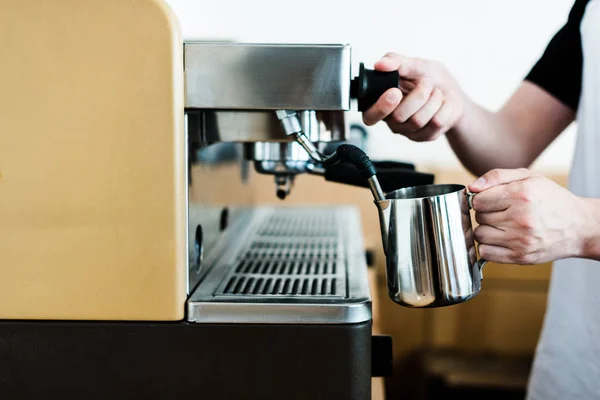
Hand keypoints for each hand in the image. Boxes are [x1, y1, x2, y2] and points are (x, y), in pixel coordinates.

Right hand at [362, 52, 465, 141]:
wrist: (452, 91)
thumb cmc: (429, 78)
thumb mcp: (415, 64)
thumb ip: (397, 62)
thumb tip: (380, 64)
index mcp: (382, 103)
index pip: (370, 116)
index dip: (381, 107)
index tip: (395, 92)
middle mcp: (392, 120)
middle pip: (398, 117)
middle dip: (418, 95)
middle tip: (426, 82)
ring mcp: (408, 131)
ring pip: (418, 121)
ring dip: (434, 99)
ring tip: (436, 91)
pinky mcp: (426, 136)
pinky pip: (436, 123)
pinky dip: (445, 106)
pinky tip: (443, 102)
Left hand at [468, 168, 589, 264]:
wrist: (579, 226)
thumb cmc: (551, 199)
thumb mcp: (528, 177)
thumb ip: (496, 176)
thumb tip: (471, 187)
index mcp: (521, 194)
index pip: (478, 200)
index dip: (481, 199)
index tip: (491, 200)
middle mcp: (520, 218)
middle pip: (478, 218)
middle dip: (486, 214)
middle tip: (503, 213)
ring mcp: (520, 240)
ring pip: (479, 235)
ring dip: (487, 230)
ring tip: (503, 226)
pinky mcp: (520, 257)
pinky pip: (485, 253)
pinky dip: (489, 247)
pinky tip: (502, 239)